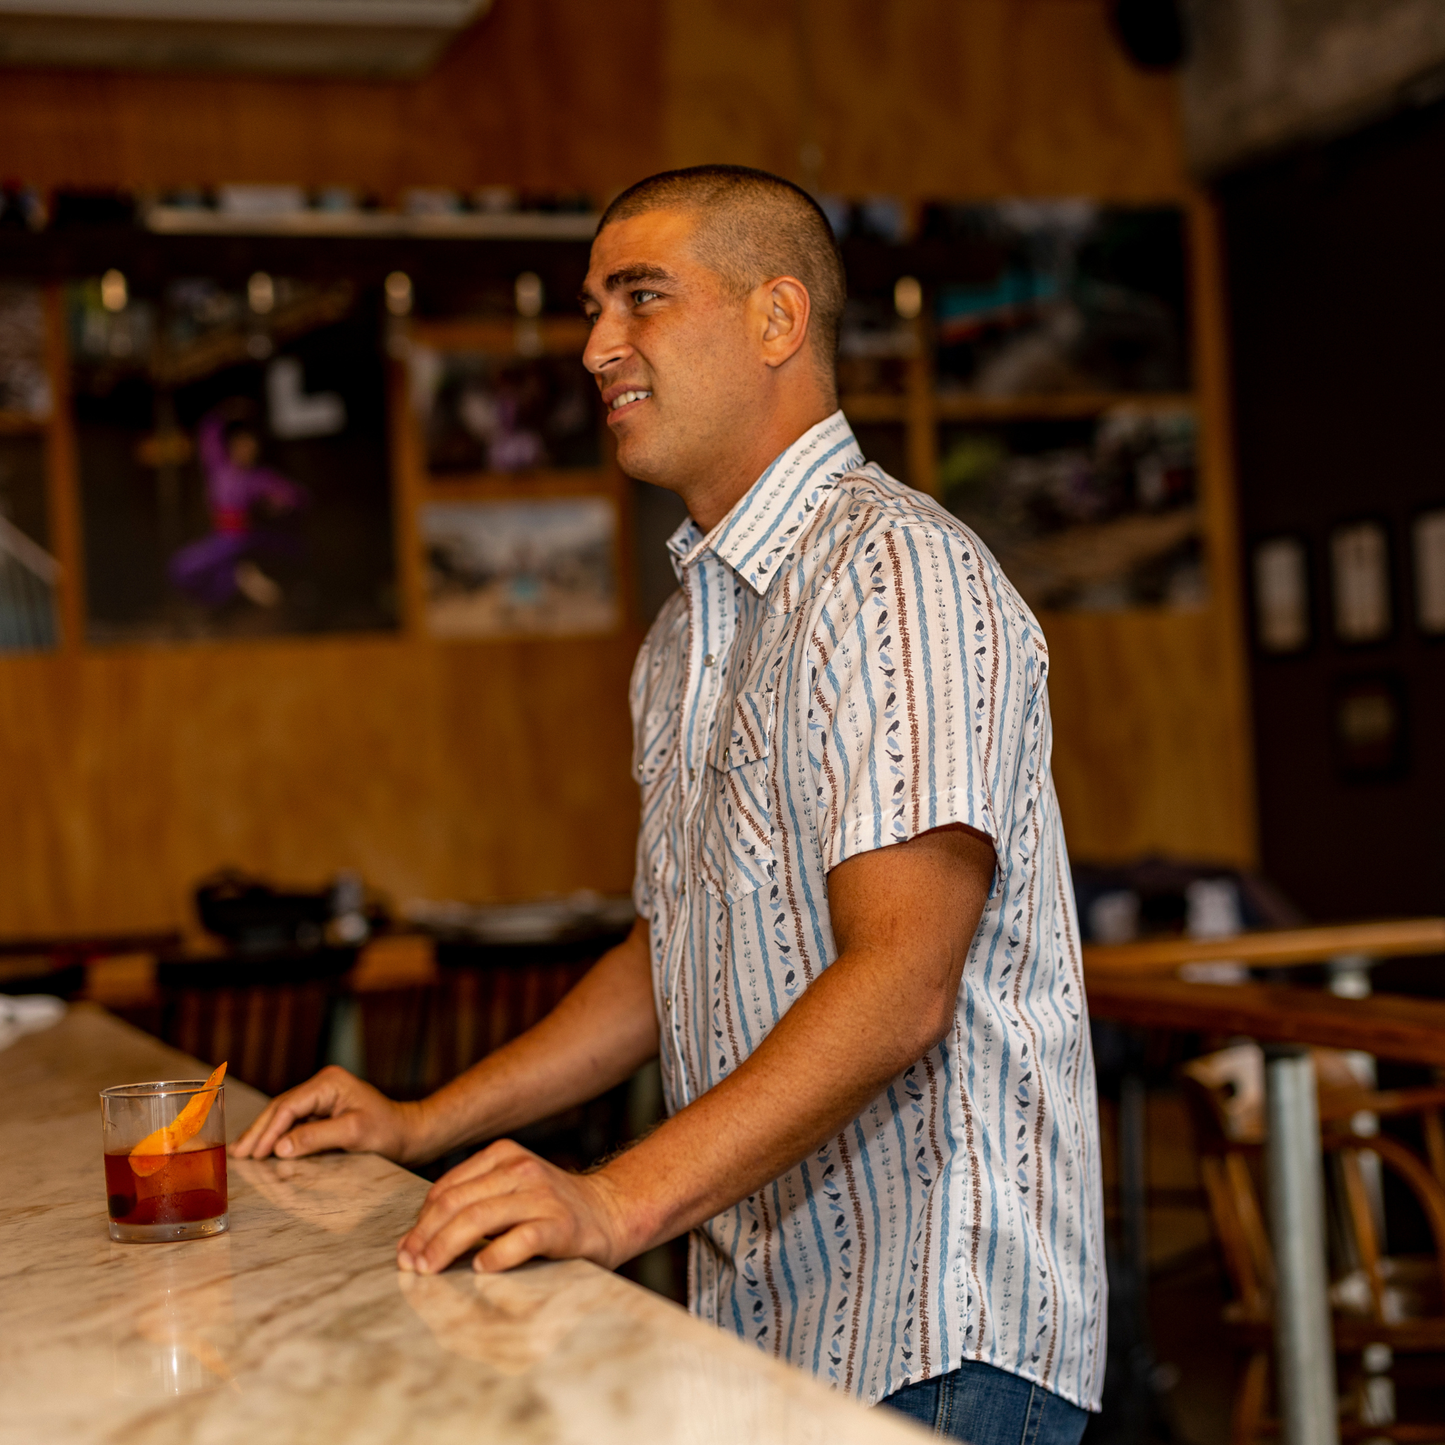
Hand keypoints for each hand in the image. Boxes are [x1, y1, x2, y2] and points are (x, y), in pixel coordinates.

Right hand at [230, 1065, 425, 1163]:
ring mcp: (322, 1098)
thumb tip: (280, 1147)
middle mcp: (322, 1086)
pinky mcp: (323, 1111)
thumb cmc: (388, 1131)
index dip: (268, 1130)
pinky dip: (277, 1136)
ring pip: (284, 1115)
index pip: (288, 1106)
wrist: (409, 1134)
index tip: (253, 1154)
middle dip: (259, 1131)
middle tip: (238, 1155)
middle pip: (281, 1108)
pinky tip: (263, 1149)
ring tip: (242, 1153)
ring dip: (264, 1134)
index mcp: (329, 1083)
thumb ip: (316, 1137)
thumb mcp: (353, 1133)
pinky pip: (293, 1122)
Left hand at [396, 1139, 634, 1275]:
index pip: (446, 1189)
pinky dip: (496, 1255)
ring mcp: (542, 1196)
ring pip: (479, 1218)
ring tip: (429, 1271)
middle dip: (425, 1237)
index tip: (405, 1251)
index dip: (419, 1222)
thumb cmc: (549, 1211)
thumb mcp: (509, 1191)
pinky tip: (480, 1268)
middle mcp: (521, 1169)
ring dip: (446, 1248)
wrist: (610, 1213)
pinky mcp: (560, 1225)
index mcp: (503, 1156)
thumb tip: (416, 1240)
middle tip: (409, 1266)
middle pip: (456, 1203)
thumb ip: (472, 1203)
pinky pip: (521, 1239)